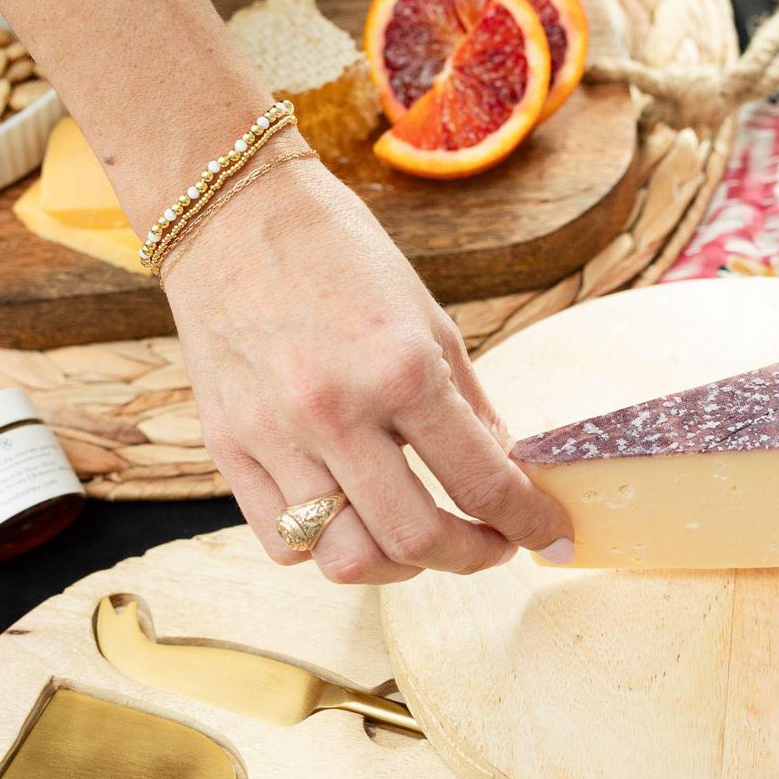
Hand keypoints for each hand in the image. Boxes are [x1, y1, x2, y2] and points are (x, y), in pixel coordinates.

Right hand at [163, 155, 573, 582]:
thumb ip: (470, 405)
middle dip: (473, 558)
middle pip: (417, 541)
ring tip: (419, 539)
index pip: (483, 483)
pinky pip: (283, 543)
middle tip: (493, 545)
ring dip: (400, 567)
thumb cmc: (338, 254)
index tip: (551, 537)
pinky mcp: (227, 449)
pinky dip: (326, 548)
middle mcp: (336, 412)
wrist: (232, 211)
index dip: (530, 523)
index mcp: (401, 369)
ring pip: (346, 559)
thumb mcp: (429, 318)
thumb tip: (506, 475)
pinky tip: (349, 517)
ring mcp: (274, 437)